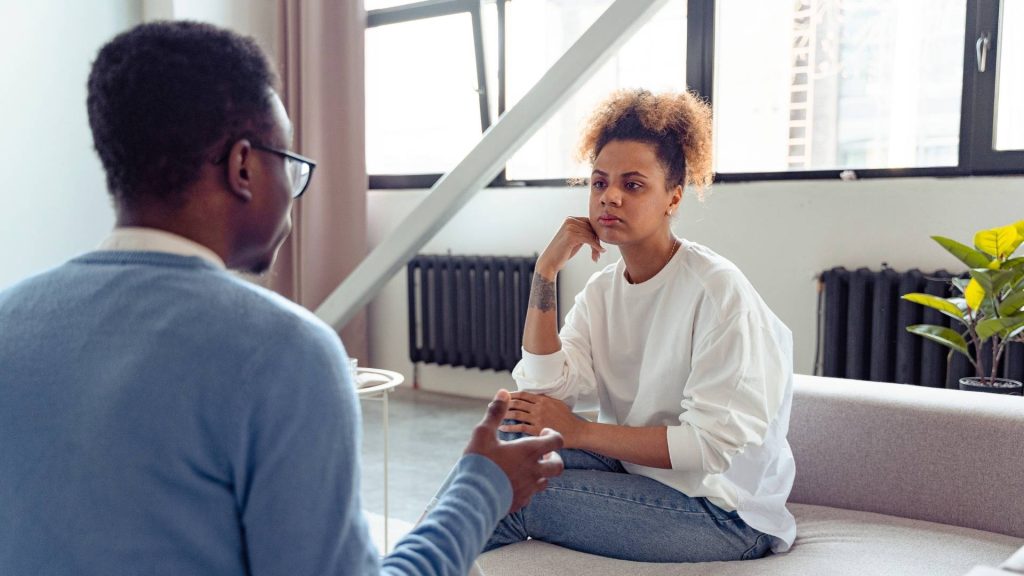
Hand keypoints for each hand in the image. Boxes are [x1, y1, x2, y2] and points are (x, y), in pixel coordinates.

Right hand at [464, 389, 564, 513]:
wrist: (473, 497)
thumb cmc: (479, 463)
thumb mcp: (483, 433)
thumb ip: (496, 412)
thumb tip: (504, 392)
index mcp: (529, 452)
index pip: (556, 441)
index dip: (553, 435)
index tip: (543, 432)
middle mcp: (534, 471)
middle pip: (558, 465)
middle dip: (553, 457)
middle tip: (542, 453)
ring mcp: (529, 489)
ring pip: (545, 481)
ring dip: (541, 473)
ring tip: (527, 467)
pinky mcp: (521, 502)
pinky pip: (531, 494)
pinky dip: (528, 487)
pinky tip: (515, 483)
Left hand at [499, 391, 584, 447]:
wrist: (576, 431)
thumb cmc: (566, 418)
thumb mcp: (556, 403)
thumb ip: (543, 400)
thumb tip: (530, 397)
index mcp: (542, 399)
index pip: (522, 394)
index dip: (510, 395)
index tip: (501, 396)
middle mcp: (539, 407)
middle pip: (517, 403)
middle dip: (503, 403)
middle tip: (491, 405)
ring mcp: (538, 418)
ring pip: (517, 414)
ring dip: (504, 414)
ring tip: (495, 416)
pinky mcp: (538, 430)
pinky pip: (520, 427)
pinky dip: (509, 427)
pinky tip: (502, 428)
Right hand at [536, 216, 605, 277]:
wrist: (549, 262)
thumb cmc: (562, 252)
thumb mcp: (574, 238)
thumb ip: (584, 232)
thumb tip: (600, 232)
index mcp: (570, 219)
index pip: (590, 223)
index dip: (596, 234)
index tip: (599, 245)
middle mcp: (570, 221)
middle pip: (592, 229)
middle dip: (597, 242)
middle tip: (598, 254)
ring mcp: (570, 227)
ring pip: (592, 235)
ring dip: (596, 247)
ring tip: (595, 257)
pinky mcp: (571, 236)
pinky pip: (589, 240)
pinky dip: (596, 247)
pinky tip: (600, 252)